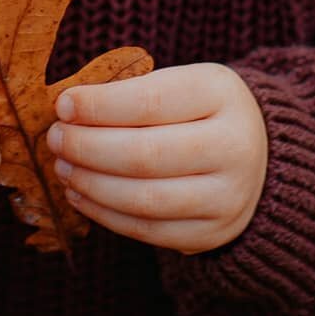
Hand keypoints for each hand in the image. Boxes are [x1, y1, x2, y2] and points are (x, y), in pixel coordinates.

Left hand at [45, 62, 267, 255]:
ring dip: (91, 183)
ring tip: (63, 166)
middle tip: (55, 138)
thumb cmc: (200, 108)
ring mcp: (226, 197)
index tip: (62, 104)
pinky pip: (148, 231)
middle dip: (88, 147)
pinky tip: (80, 193)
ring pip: (143, 199)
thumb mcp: (181, 82)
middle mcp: (232, 147)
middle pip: (145, 154)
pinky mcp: (211, 233)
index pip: (151, 101)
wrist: (259, 154)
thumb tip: (66, 107)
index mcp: (220, 95)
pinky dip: (105, 214)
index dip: (100, 106)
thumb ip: (131, 91)